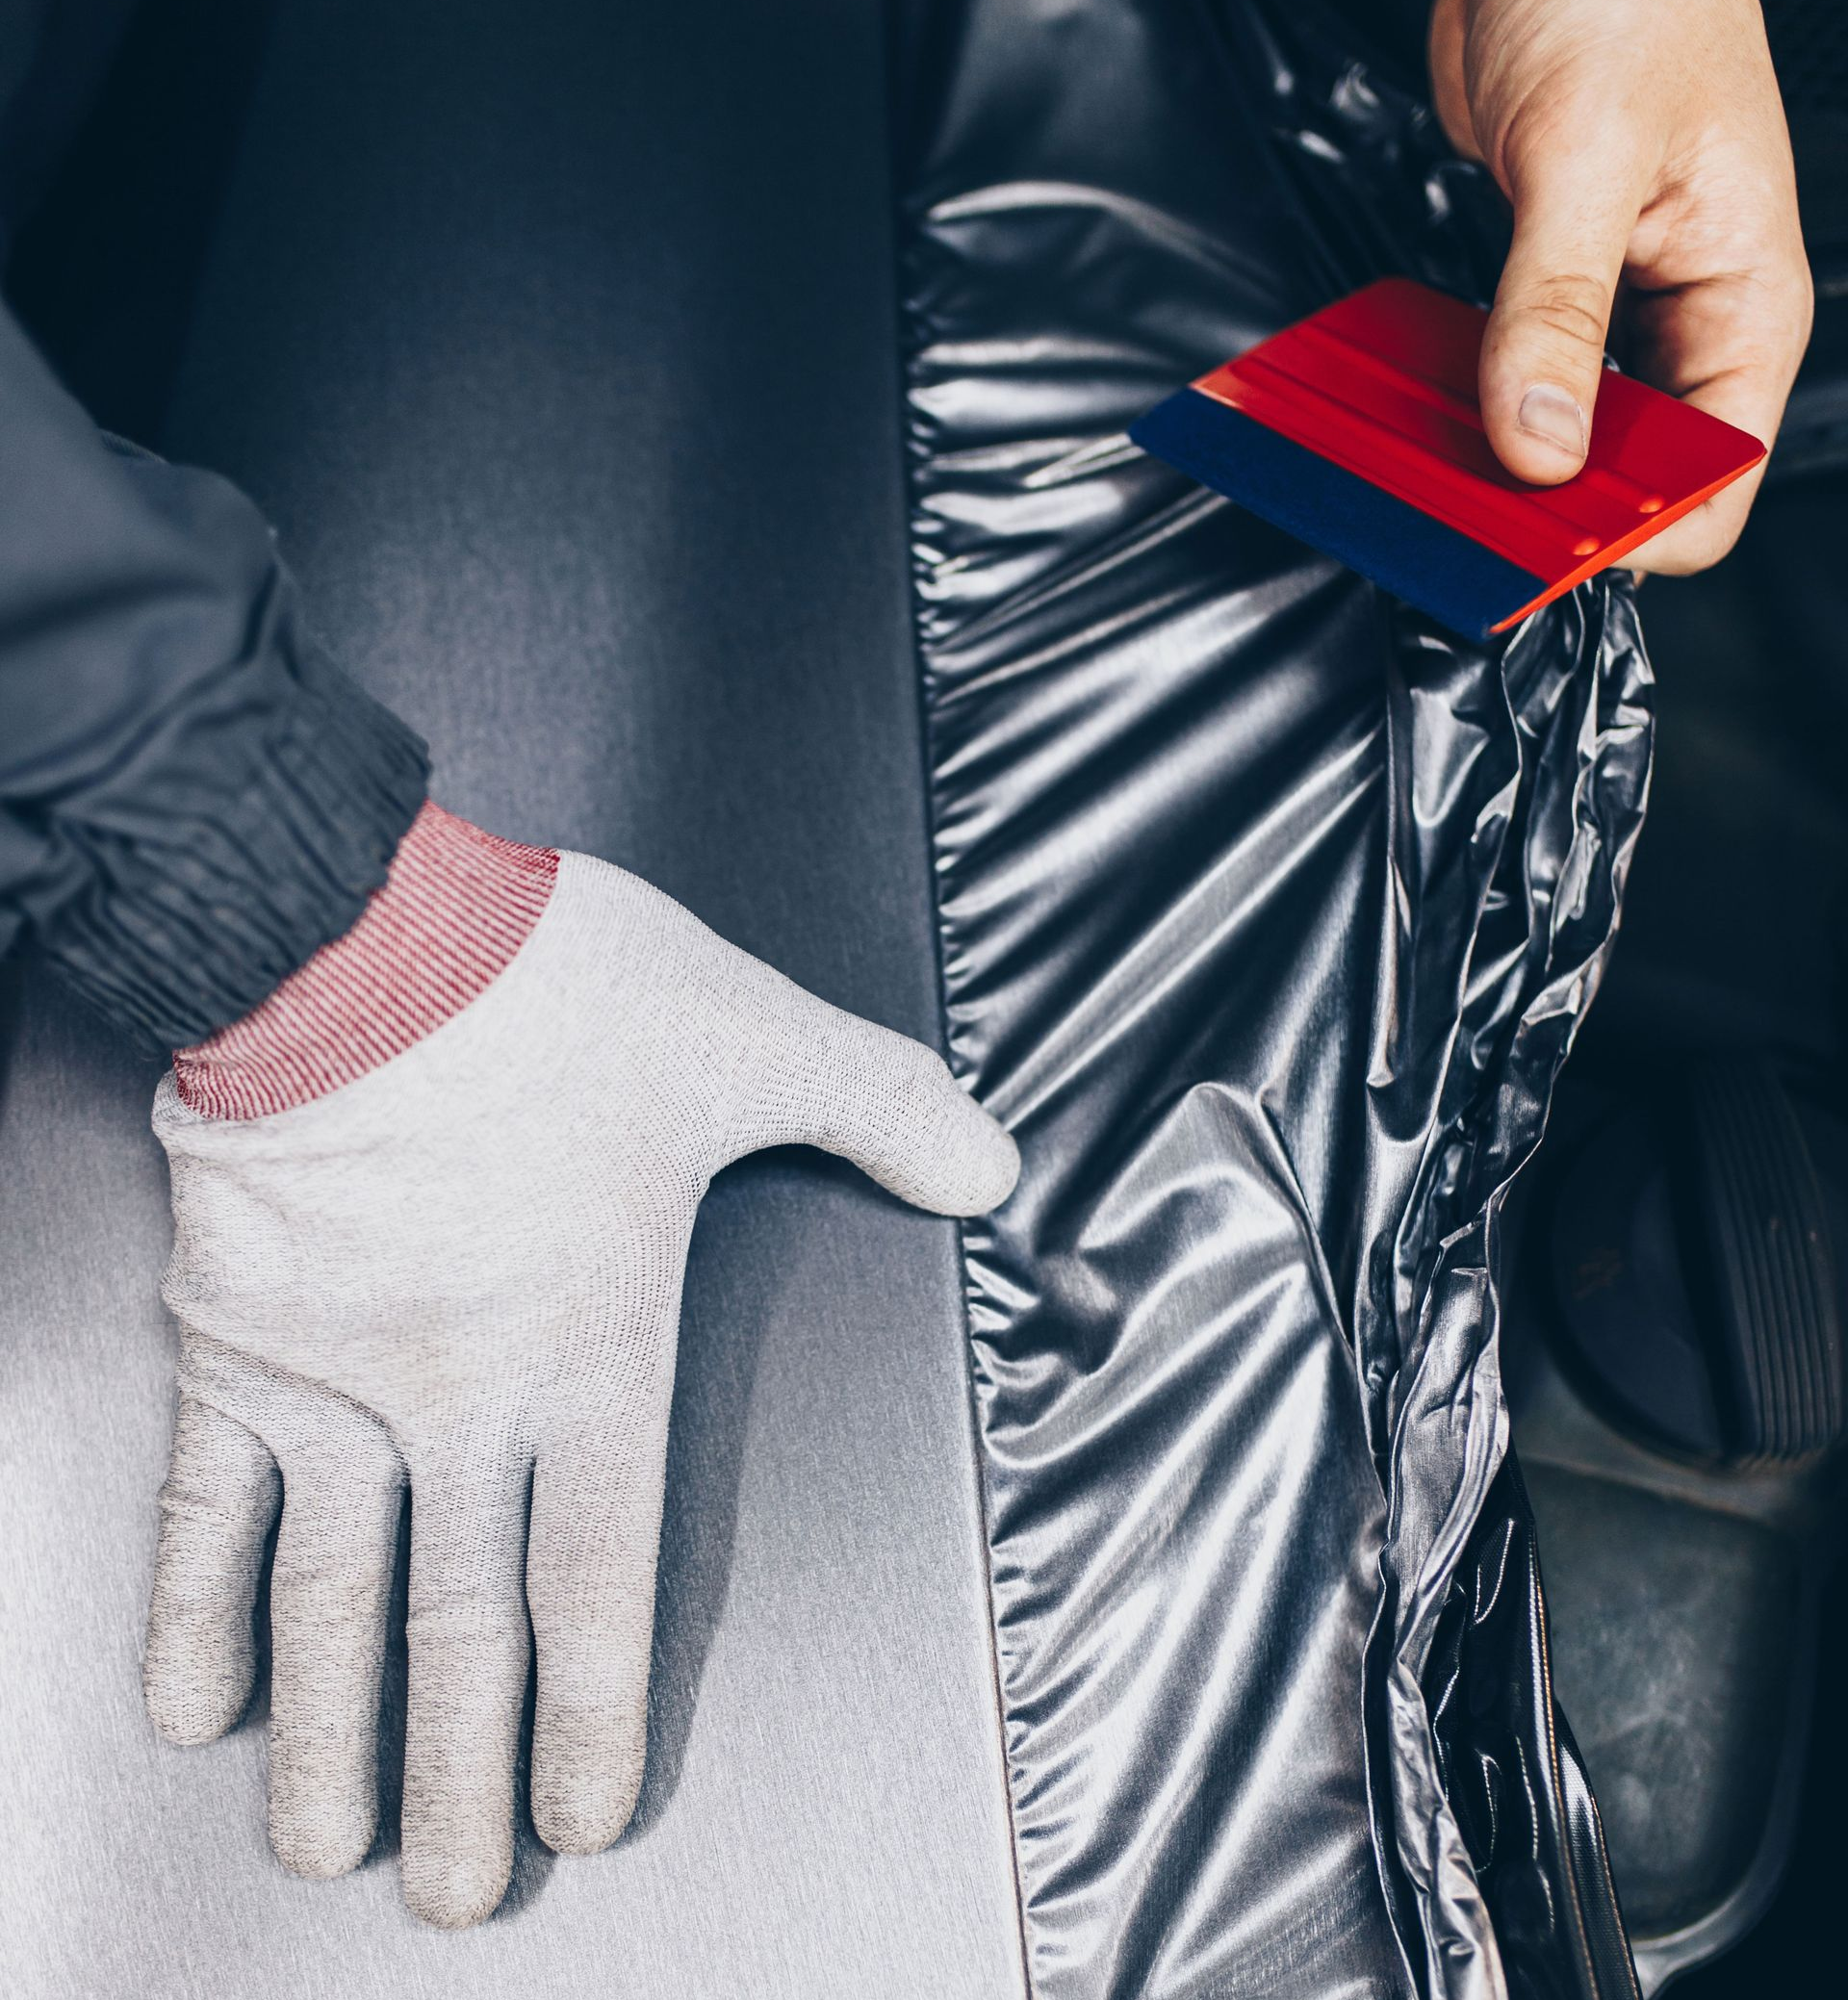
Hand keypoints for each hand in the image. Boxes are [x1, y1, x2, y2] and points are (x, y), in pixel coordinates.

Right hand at [142, 842, 1017, 1926]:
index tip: (581, 1807)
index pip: (597, 1574)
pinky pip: (208, 1503)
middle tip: (458, 1891)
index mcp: (590, 1341)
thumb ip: (881, 1109)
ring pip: (332, 1598)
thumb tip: (991, 1165)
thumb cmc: (546, 989)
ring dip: (333, 1734)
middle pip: (461, 1624)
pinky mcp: (234, 1340)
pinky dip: (197, 1607)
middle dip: (461, 1772)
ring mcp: (335, 1378)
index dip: (591, 1709)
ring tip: (327, 1844)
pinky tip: (193, 1697)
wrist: (356, 931)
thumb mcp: (750, 1038)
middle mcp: (460, 1391)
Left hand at [1430, 0, 1812, 571]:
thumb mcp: (1587, 158)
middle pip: (1635, 472)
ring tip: (1439, 472)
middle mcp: (1686, 320)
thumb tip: (1541, 447)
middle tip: (1474, 516)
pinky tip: (1428, 414)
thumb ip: (1558, 309)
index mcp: (1744, 302)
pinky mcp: (1548, 289)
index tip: (1550, 542)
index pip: (1717, 479)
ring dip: (1503, 460)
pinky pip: (1515, 378)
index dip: (1638, 530)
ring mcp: (1616, 309)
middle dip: (1558, 505)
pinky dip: (1471, 403)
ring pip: (1568, 434)